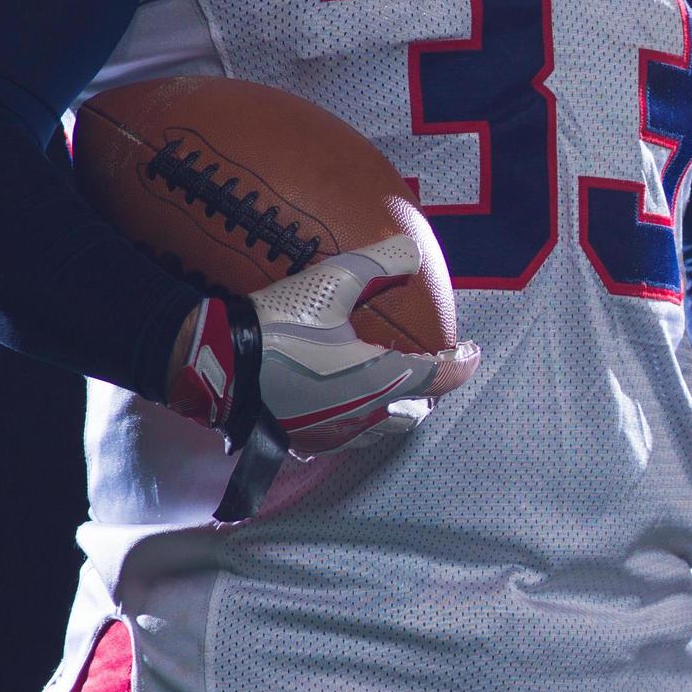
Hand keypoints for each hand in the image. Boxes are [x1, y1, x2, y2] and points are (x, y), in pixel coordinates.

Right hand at [165, 235, 479, 517]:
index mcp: (381, 379)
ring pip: (380, 430)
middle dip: (426, 392)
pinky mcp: (302, 440)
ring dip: (392, 409)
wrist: (220, 363)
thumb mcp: (333, 281)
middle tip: (427, 368)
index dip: (462, 363)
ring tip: (386, 387)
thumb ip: (381, 263)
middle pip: (413, 411)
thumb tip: (415, 251)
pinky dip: (355, 421)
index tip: (472, 351)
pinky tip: (339, 404)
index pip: (440, 377)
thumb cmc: (281, 324)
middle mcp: (364, 416)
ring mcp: (333, 435)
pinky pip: (344, 438)